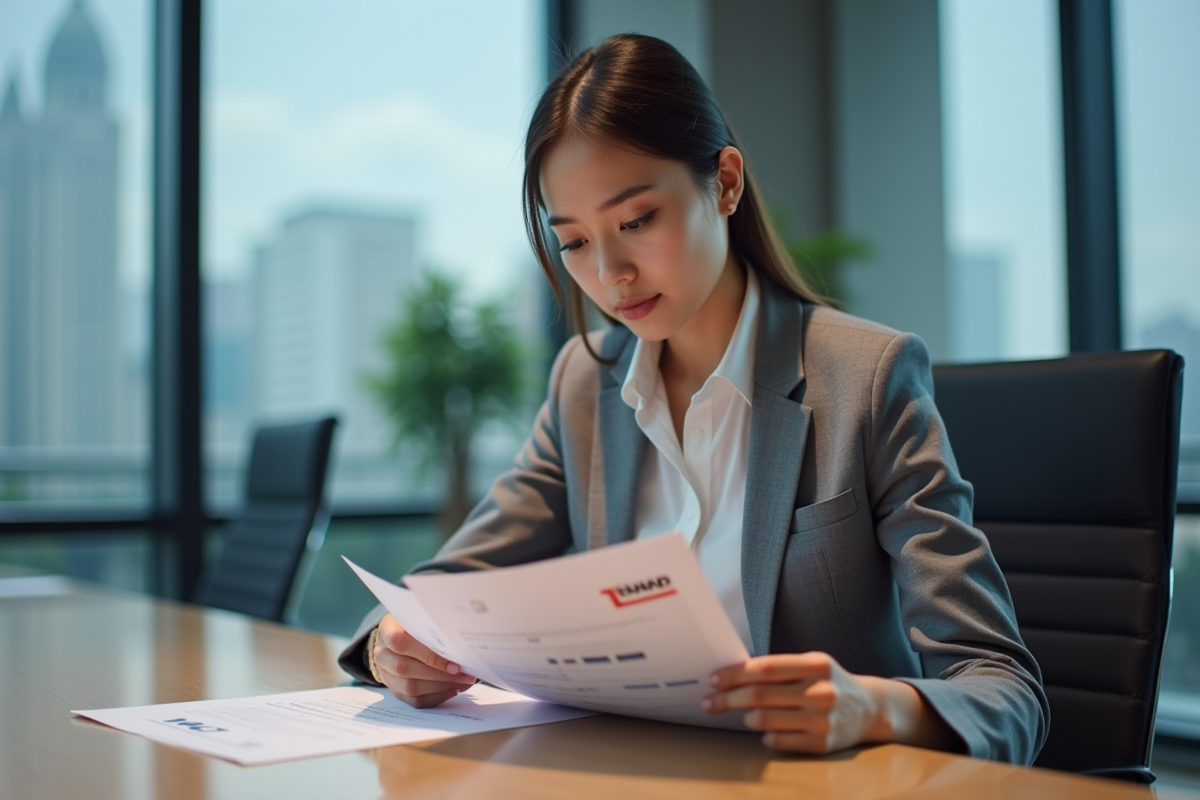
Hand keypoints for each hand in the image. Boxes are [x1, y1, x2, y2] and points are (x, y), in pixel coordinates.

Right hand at [372, 614, 477, 707]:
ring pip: (409, 688)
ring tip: (462, 682)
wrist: (398, 635)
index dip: (427, 655)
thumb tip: (461, 644)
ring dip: (440, 687)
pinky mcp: (394, 689)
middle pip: (404, 669)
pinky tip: (453, 690)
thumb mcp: (421, 617)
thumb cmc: (415, 624)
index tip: (453, 662)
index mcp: (386, 630)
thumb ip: (435, 628)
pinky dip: (436, 697)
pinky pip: (413, 700)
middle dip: (438, 674)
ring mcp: (386, 674)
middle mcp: (382, 654)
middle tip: (464, 674)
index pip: (400, 643)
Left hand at [703, 652, 953, 754]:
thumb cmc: (829, 682)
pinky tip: (766, 730)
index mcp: (816, 664)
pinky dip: (765, 735)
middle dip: (727, 698)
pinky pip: (778, 741)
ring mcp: (822, 720)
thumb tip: (731, 674)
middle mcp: (821, 691)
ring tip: (744, 714)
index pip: (764, 668)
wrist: (870, 709)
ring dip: (746, 717)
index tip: (713, 679)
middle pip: (759, 695)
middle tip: (709, 702)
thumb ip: (778, 668)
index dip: (733, 674)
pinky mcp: (822, 744)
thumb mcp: (811, 664)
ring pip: (764, 720)